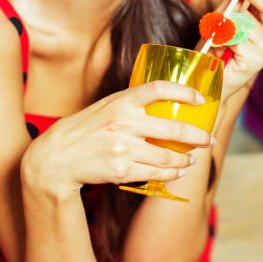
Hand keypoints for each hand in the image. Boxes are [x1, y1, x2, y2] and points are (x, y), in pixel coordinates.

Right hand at [24, 81, 213, 194]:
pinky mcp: (121, 170)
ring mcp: (123, 148)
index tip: (200, 99)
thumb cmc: (85, 130)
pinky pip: (155, 172)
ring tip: (190, 160)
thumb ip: (132, 104)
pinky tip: (176, 171)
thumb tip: (165, 101)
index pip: (158, 88)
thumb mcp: (106, 107)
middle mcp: (124, 122)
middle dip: (197, 136)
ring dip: (184, 160)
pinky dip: (170, 173)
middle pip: (173, 127)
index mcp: (121, 101)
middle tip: (207, 139)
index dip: (183, 92)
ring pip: (167, 155)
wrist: (55, 159)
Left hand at [213, 0, 262, 98]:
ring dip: (228, 25)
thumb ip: (231, 0)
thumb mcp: (219, 19)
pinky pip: (240, 37)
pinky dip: (226, 38)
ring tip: (218, 37)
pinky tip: (222, 49)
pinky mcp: (258, 61)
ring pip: (249, 22)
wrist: (205, 80)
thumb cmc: (213, 51)